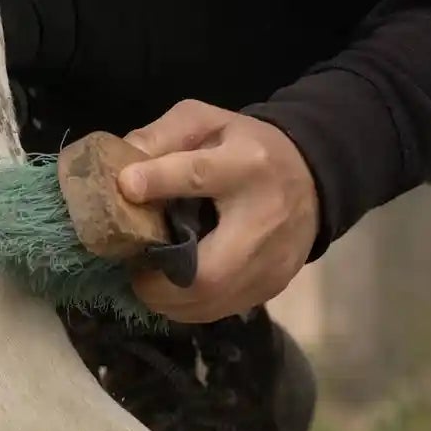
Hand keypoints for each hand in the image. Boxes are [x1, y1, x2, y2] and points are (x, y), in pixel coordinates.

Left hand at [115, 100, 319, 323]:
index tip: (125, 187)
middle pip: (209, 269)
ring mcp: (272, 260)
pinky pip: (221, 309)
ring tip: (147, 278)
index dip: (159, 182)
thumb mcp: (205, 121)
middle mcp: (264, 217)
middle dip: (158, 279)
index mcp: (246, 164)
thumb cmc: (244, 146)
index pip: (199, 175)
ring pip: (212, 299)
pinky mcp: (273, 285)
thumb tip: (119, 168)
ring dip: (167, 298)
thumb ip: (161, 136)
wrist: (311, 177)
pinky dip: (188, 306)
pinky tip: (172, 288)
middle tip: (132, 268)